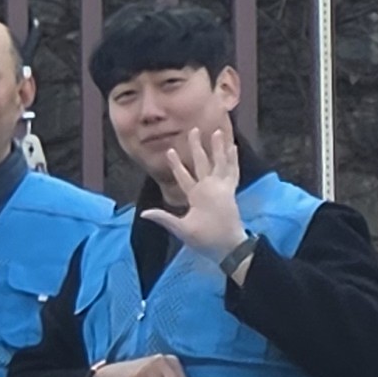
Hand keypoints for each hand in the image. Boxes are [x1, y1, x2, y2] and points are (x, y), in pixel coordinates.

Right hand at [142, 126, 246, 255]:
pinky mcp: (232, 190)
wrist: (230, 246)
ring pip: (221, 162)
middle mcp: (211, 187)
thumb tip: (144, 213)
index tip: (170, 150)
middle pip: (203, 162)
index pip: (183, 176)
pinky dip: (233, 159)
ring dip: (219, 147)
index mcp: (197, 195)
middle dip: (197, 146)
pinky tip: (233, 148)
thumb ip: (164, 219)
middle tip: (194, 130)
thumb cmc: (206, 238)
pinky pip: (233, 171)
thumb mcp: (182, 230)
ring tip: (218, 131)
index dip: (175, 164)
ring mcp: (224, 187)